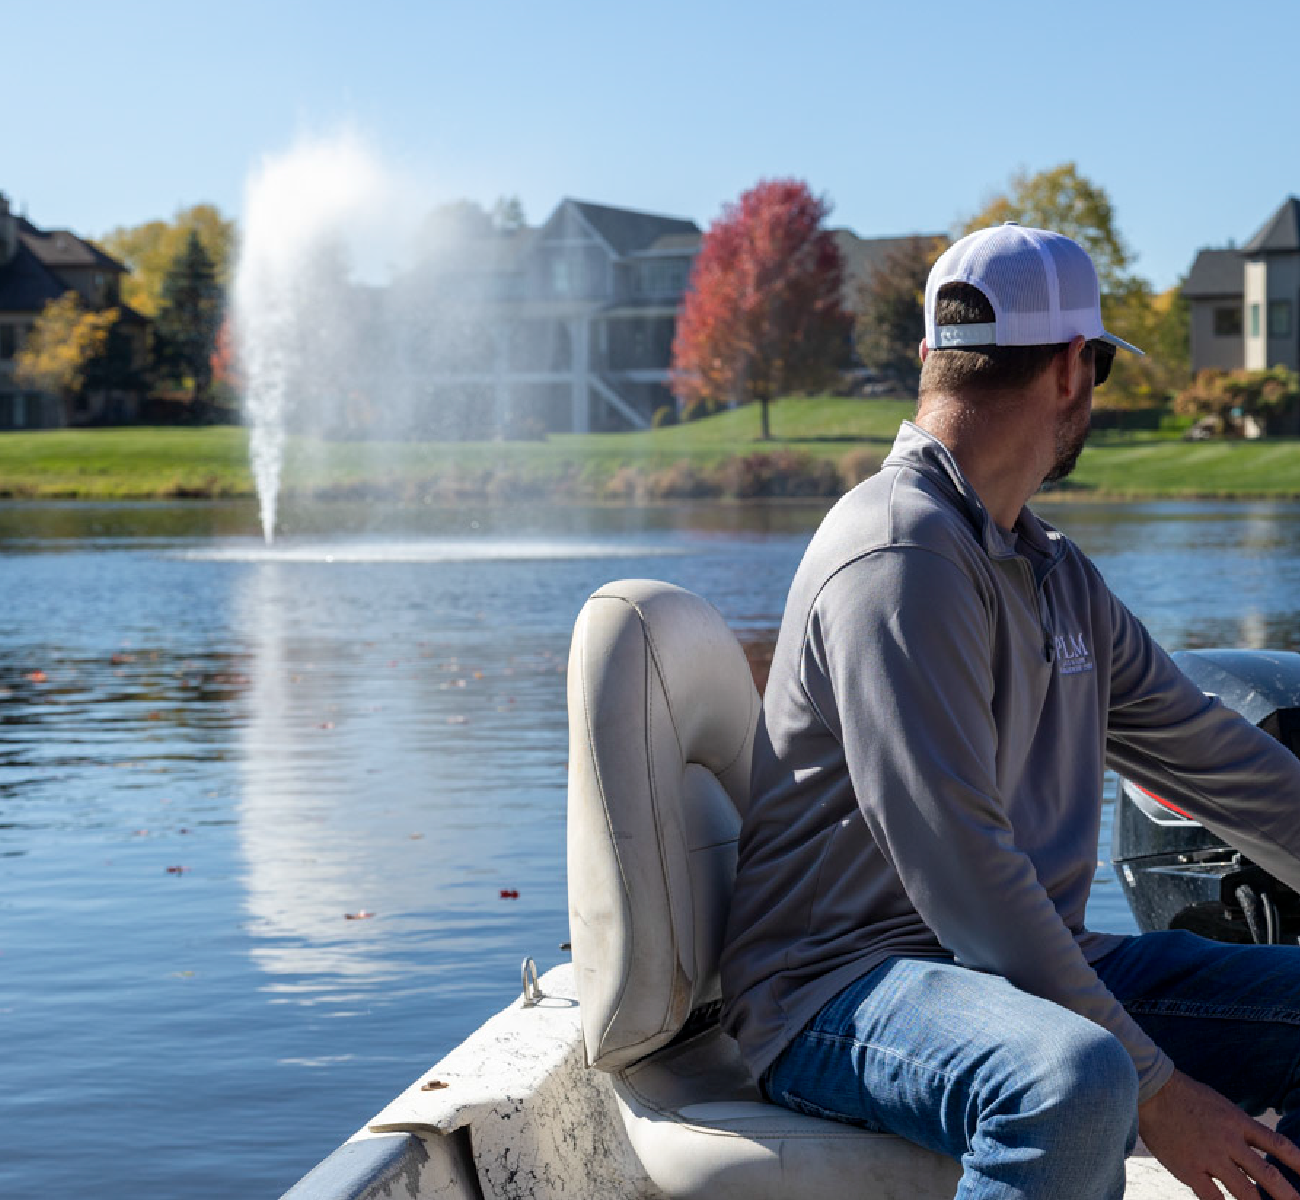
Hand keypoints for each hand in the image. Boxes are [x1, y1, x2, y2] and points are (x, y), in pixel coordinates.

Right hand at [1139, 1069, 1299, 1199]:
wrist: (1150, 1090)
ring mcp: (1210, 1157)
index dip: (1298, 1162)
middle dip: (1288, 1195)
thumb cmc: (1183, 1094)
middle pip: (1268, 1174)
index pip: (1278, 1144)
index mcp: (1237, 1121)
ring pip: (1246, 1192)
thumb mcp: (1219, 1104)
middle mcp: (1229, 1141)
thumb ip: (1237, 1126)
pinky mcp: (1190, 1169)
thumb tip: (1255, 1145)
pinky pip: (1214, 1198)